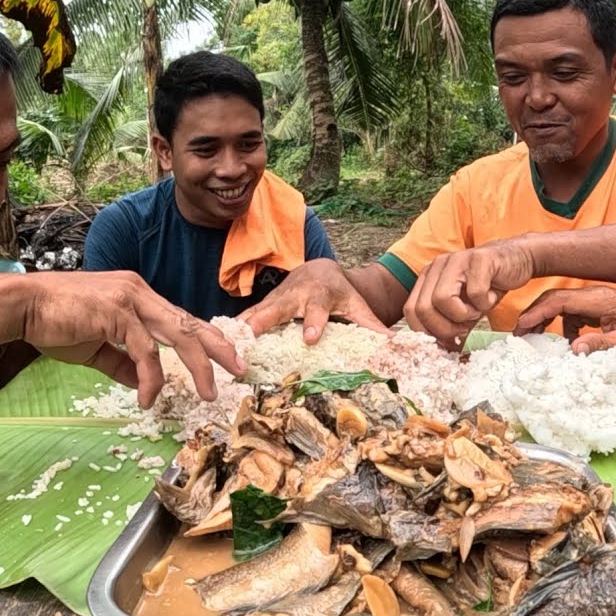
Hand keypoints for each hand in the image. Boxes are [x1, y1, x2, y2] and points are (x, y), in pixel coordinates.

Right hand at [18, 272, 245, 407]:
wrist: (21, 306)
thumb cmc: (53, 323)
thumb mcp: (95, 348)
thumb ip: (122, 364)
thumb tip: (144, 385)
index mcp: (137, 296)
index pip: (180, 318)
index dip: (206, 339)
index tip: (226, 359)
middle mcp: (139, 292)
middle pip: (189, 323)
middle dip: (219, 348)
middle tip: (239, 370)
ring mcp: (130, 300)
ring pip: (177, 335)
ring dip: (197, 366)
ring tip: (207, 393)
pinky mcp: (116, 313)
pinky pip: (144, 351)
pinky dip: (150, 378)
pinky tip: (149, 399)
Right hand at [237, 259, 390, 344]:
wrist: (318, 271)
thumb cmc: (339, 292)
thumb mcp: (356, 305)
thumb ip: (371, 325)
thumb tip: (394, 344)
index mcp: (319, 295)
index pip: (316, 309)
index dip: (313, 322)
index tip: (310, 338)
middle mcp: (294, 295)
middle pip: (277, 308)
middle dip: (263, 321)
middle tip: (249, 335)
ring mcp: (275, 300)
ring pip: (256, 312)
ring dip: (240, 327)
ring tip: (226, 344)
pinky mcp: (262, 306)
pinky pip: (246, 318)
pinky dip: (234, 329)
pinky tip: (221, 342)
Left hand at [405, 238, 536, 349]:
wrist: (518, 260)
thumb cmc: (488, 286)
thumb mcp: (463, 308)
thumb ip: (447, 323)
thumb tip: (440, 350)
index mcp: (429, 277)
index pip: (411, 310)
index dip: (427, 332)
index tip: (447, 342)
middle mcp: (438, 266)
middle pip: (423, 308)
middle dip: (445, 329)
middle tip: (465, 329)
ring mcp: (457, 259)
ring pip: (442, 299)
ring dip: (463, 315)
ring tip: (478, 311)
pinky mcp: (479, 259)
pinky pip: (475, 293)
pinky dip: (486, 303)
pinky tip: (492, 296)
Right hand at [513, 286, 615, 358]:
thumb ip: (601, 345)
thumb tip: (573, 348)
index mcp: (599, 301)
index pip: (560, 301)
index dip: (538, 312)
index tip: (522, 327)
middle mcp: (594, 296)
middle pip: (555, 299)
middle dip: (534, 315)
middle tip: (519, 334)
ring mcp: (594, 300)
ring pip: (561, 305)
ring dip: (546, 320)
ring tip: (535, 338)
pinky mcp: (597, 307)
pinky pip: (572, 313)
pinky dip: (563, 325)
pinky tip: (568, 343)